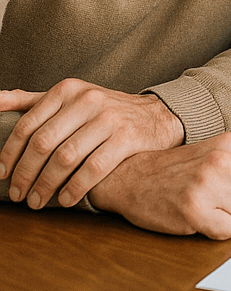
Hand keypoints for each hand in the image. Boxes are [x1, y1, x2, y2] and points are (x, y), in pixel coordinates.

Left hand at [0, 81, 183, 209]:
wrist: (156, 116)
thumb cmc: (105, 111)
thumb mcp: (70, 98)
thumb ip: (32, 100)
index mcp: (68, 89)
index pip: (28, 125)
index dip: (10, 154)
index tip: (2, 175)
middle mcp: (88, 100)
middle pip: (44, 143)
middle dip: (25, 174)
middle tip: (19, 195)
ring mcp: (109, 118)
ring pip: (66, 158)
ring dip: (46, 186)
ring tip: (38, 201)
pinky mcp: (127, 137)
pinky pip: (93, 168)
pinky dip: (75, 188)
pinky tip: (66, 199)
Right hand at [89, 132, 230, 238]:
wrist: (133, 176)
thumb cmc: (184, 167)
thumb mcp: (226, 157)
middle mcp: (223, 161)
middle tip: (229, 199)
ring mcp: (207, 186)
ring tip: (213, 206)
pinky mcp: (193, 211)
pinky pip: (229, 232)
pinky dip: (219, 230)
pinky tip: (203, 218)